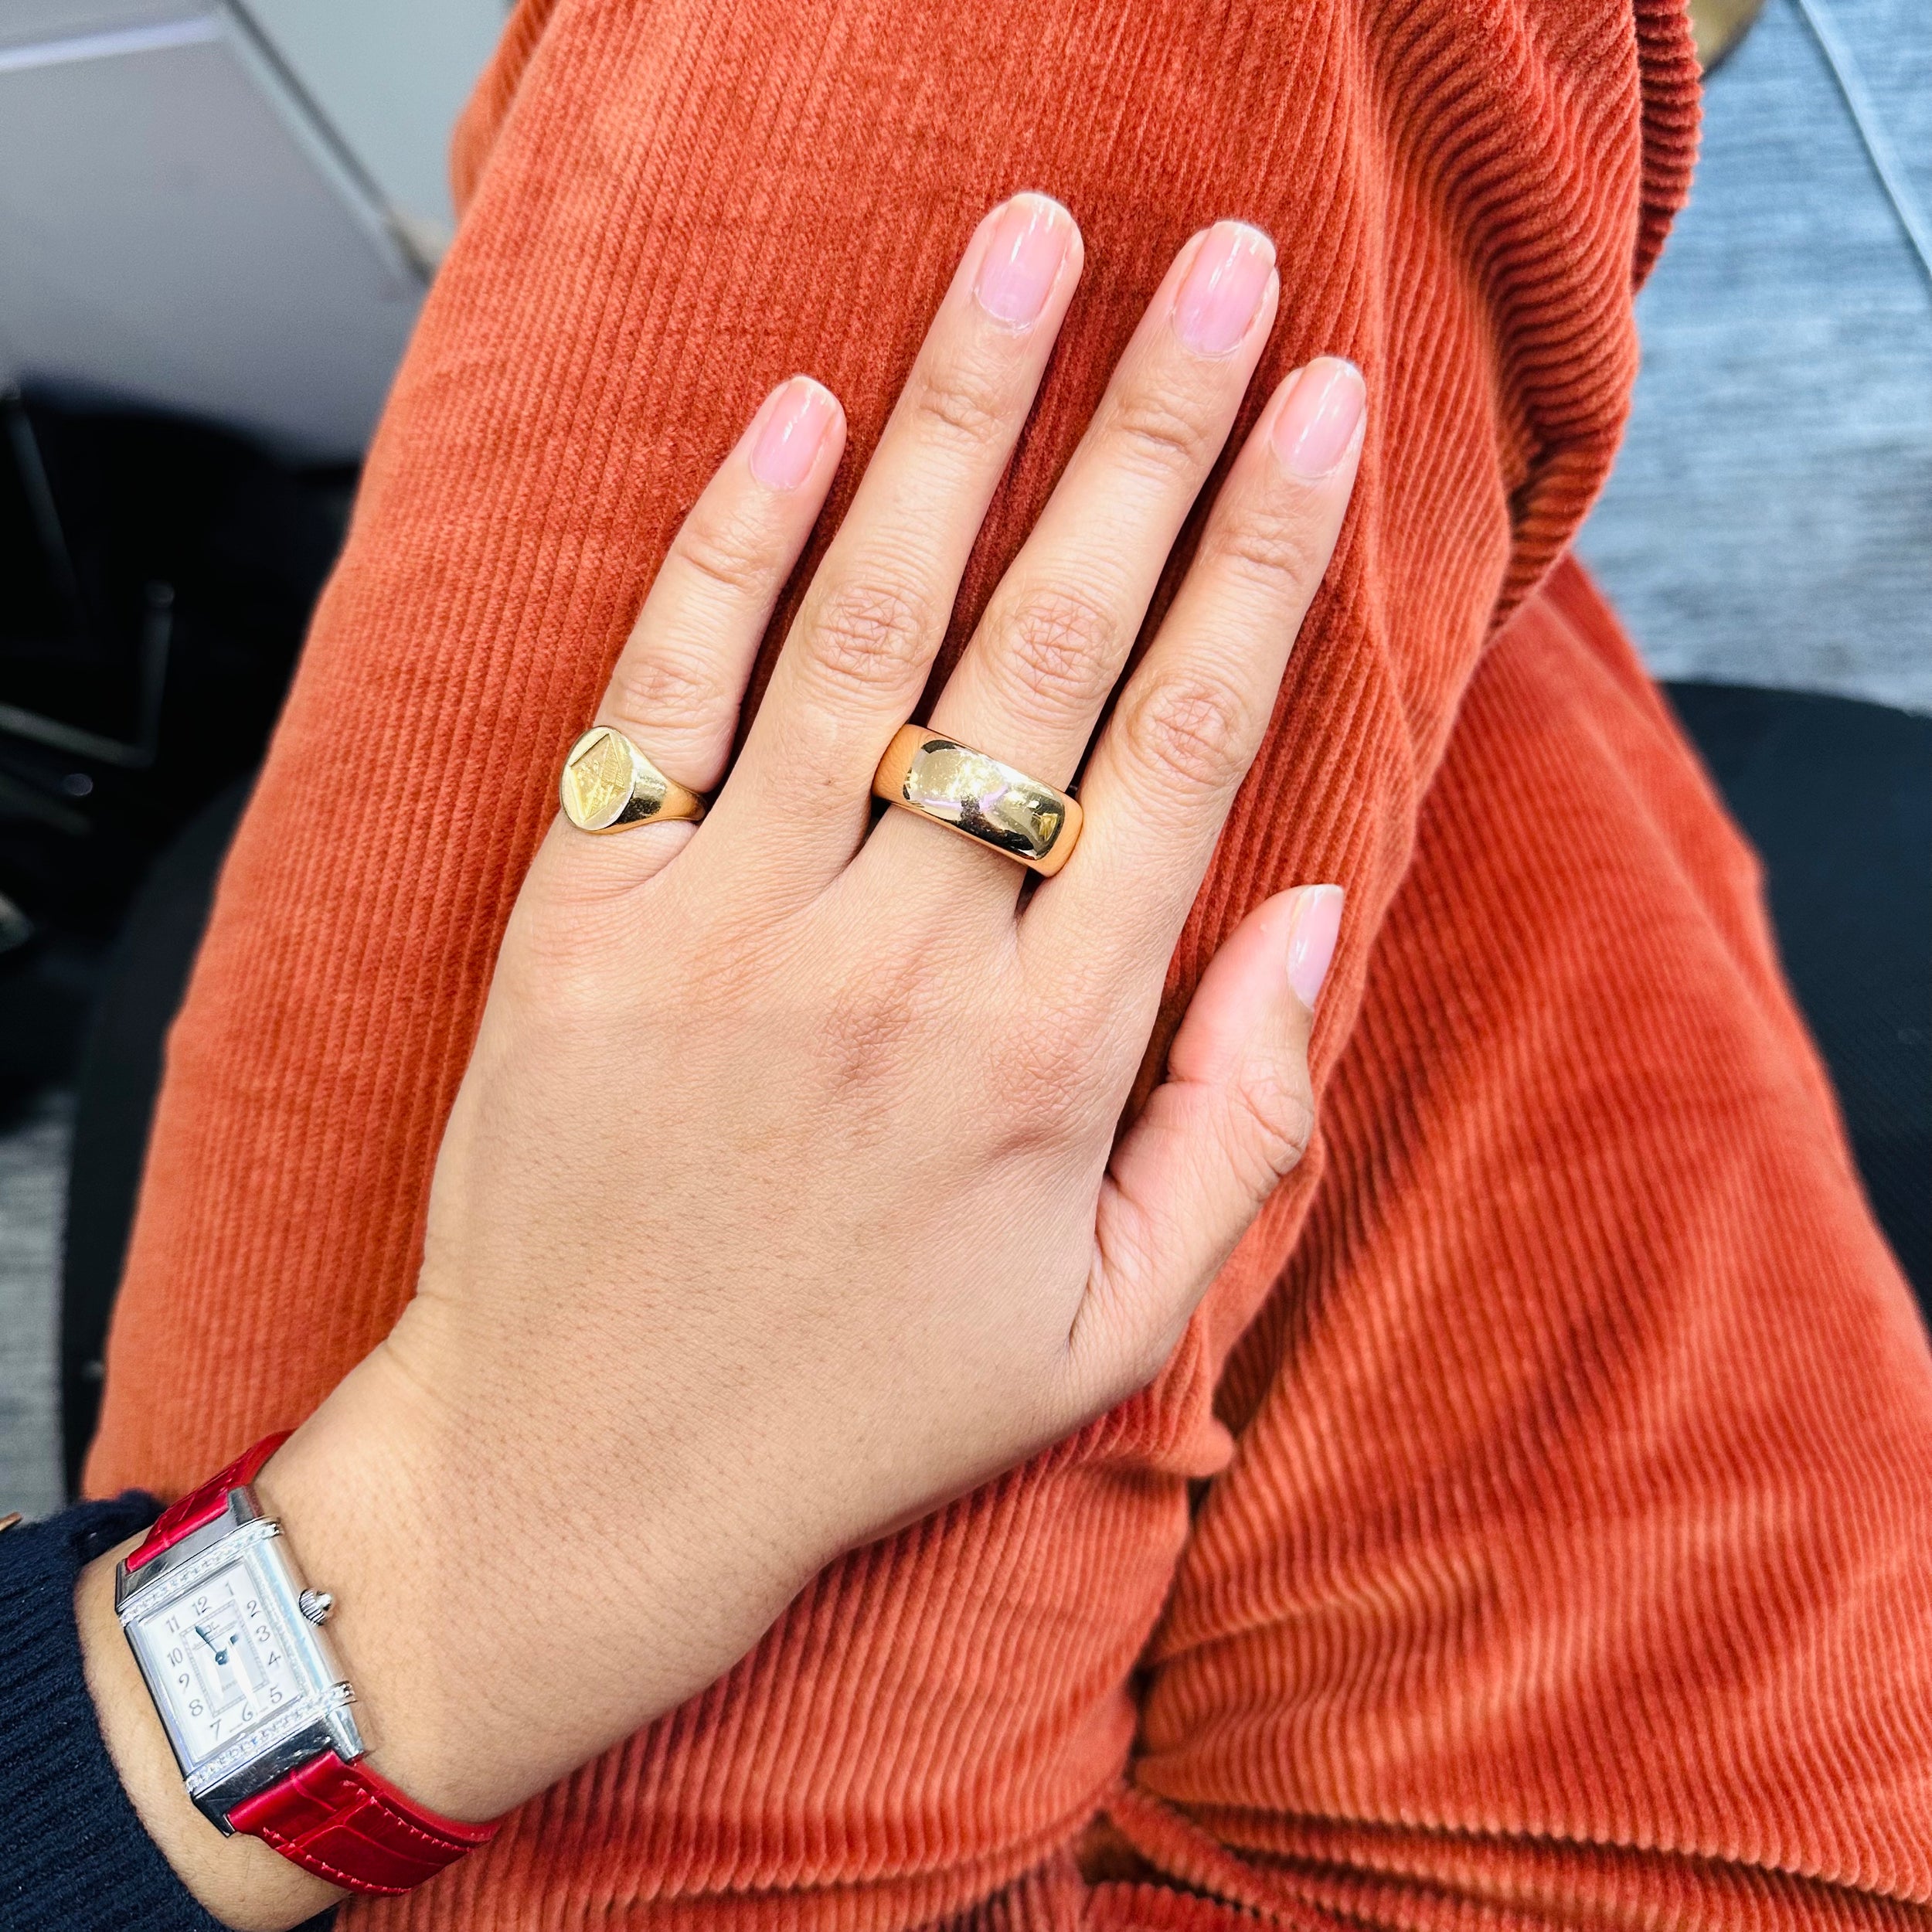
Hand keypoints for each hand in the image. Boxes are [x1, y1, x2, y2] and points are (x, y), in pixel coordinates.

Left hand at [82, 196, 1361, 1926]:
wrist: (585, 1470)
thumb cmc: (866, 1405)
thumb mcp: (1109, 1324)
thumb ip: (1239, 1117)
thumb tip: (1318, 914)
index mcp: (1048, 1054)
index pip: (1186, 746)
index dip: (1266, 558)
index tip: (1320, 408)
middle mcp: (900, 960)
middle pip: (1050, 643)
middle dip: (1155, 432)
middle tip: (1225, 266)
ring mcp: (729, 926)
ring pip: (864, 622)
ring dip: (958, 419)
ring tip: (1030, 251)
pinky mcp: (585, 921)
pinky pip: (664, 697)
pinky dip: (729, 548)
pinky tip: (798, 412)